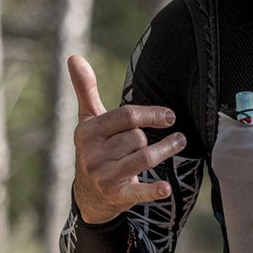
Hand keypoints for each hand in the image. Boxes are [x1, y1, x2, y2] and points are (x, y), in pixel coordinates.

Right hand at [66, 55, 186, 225]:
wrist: (89, 195)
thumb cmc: (95, 148)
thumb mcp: (89, 120)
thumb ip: (85, 89)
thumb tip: (74, 57)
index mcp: (87, 132)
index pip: (126, 117)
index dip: (151, 114)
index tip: (169, 116)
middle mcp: (92, 154)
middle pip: (137, 138)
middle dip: (149, 137)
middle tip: (153, 141)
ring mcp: (103, 176)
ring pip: (144, 157)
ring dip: (165, 150)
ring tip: (179, 143)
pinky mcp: (116, 195)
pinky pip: (137, 191)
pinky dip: (152, 190)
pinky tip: (165, 188)